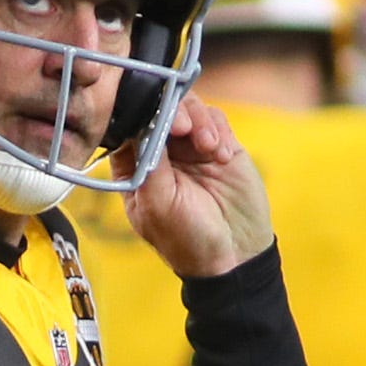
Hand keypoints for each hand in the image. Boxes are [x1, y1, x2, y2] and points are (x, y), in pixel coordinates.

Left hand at [120, 93, 273, 278]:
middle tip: (183, 126)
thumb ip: (149, 163)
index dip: (139, 116)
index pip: (129, 128)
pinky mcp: (221, 146)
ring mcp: (192, 148)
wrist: (235, 256)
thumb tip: (146, 124)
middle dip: (172, 112)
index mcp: (136, 170)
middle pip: (160, 110)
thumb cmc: (188, 240)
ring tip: (208, 146)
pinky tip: (222, 156)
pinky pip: (216, 120)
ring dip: (199, 121)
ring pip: (190, 109)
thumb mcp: (158, 205)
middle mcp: (162, 154)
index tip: (153, 117)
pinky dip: (219, 131)